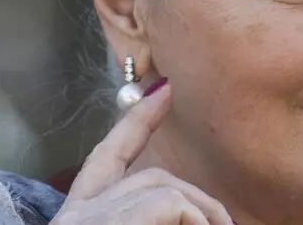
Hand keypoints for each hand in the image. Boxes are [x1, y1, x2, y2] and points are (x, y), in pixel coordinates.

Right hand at [50, 80, 234, 224]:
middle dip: (192, 197)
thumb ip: (152, 212)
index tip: (165, 89)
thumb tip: (192, 208)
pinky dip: (196, 218)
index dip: (137, 121)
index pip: (108, 158)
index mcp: (82, 216)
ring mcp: (86, 218)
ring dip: (200, 214)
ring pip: (162, 187)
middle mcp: (75, 214)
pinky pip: (169, 202)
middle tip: (226, 223)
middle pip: (148, 177)